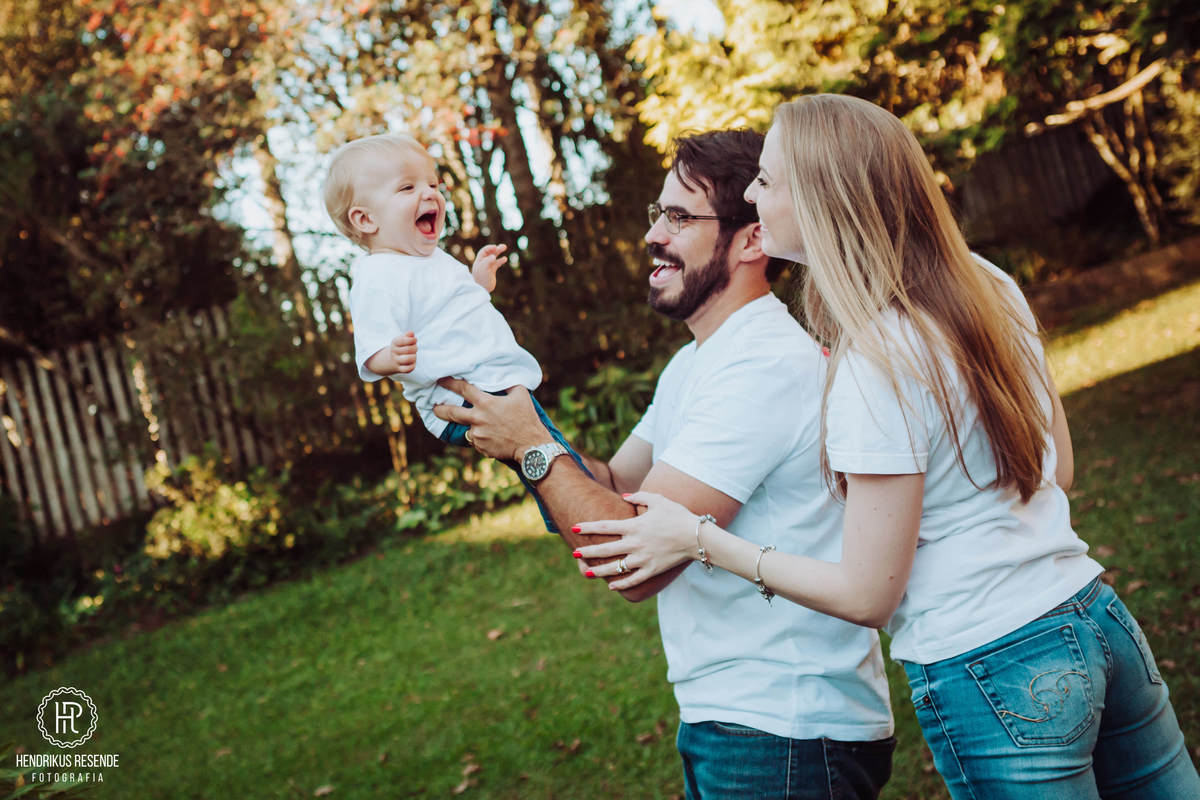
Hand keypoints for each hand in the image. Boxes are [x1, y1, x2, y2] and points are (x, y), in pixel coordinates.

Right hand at [388, 332, 417, 373]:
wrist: (392, 360)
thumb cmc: (401, 347)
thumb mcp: (403, 339)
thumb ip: (408, 335)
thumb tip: (411, 333)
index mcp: (394, 343)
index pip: (402, 340)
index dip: (411, 340)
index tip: (415, 339)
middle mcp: (394, 353)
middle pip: (407, 349)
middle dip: (414, 348)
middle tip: (415, 347)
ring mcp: (396, 361)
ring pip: (407, 359)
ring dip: (414, 356)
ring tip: (414, 355)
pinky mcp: (400, 369)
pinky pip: (407, 369)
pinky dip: (412, 365)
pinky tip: (412, 362)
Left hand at [433, 377, 549, 461]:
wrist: (530, 445)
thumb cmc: (527, 418)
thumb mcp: (520, 395)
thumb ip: (507, 385)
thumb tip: (500, 377)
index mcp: (486, 403)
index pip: (463, 389)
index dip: (449, 383)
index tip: (440, 380)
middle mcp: (478, 419)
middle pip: (451, 412)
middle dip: (440, 409)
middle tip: (435, 408)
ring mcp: (477, 434)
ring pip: (468, 428)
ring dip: (473, 426)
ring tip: (486, 427)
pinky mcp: (480, 447)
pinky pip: (477, 440)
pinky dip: (482, 438)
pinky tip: (494, 437)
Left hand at [471, 244, 507, 292]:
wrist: (481, 290)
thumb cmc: (481, 279)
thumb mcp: (483, 270)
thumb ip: (488, 262)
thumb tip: (493, 256)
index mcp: (479, 261)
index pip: (484, 251)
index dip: (490, 248)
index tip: (495, 247)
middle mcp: (483, 263)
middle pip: (490, 253)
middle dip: (496, 249)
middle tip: (504, 246)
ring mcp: (487, 267)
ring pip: (494, 257)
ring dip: (499, 252)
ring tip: (505, 247)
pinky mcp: (491, 272)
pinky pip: (496, 264)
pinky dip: (500, 260)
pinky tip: (505, 258)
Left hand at [572, 491, 699, 589]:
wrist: (697, 537)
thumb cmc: (678, 515)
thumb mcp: (659, 500)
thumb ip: (639, 497)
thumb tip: (624, 496)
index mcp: (634, 526)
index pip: (605, 526)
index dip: (588, 527)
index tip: (575, 528)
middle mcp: (635, 544)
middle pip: (605, 549)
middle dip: (588, 552)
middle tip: (575, 554)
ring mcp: (643, 559)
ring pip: (616, 568)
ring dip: (600, 571)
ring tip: (587, 572)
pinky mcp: (652, 570)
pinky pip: (633, 580)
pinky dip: (621, 584)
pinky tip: (611, 587)